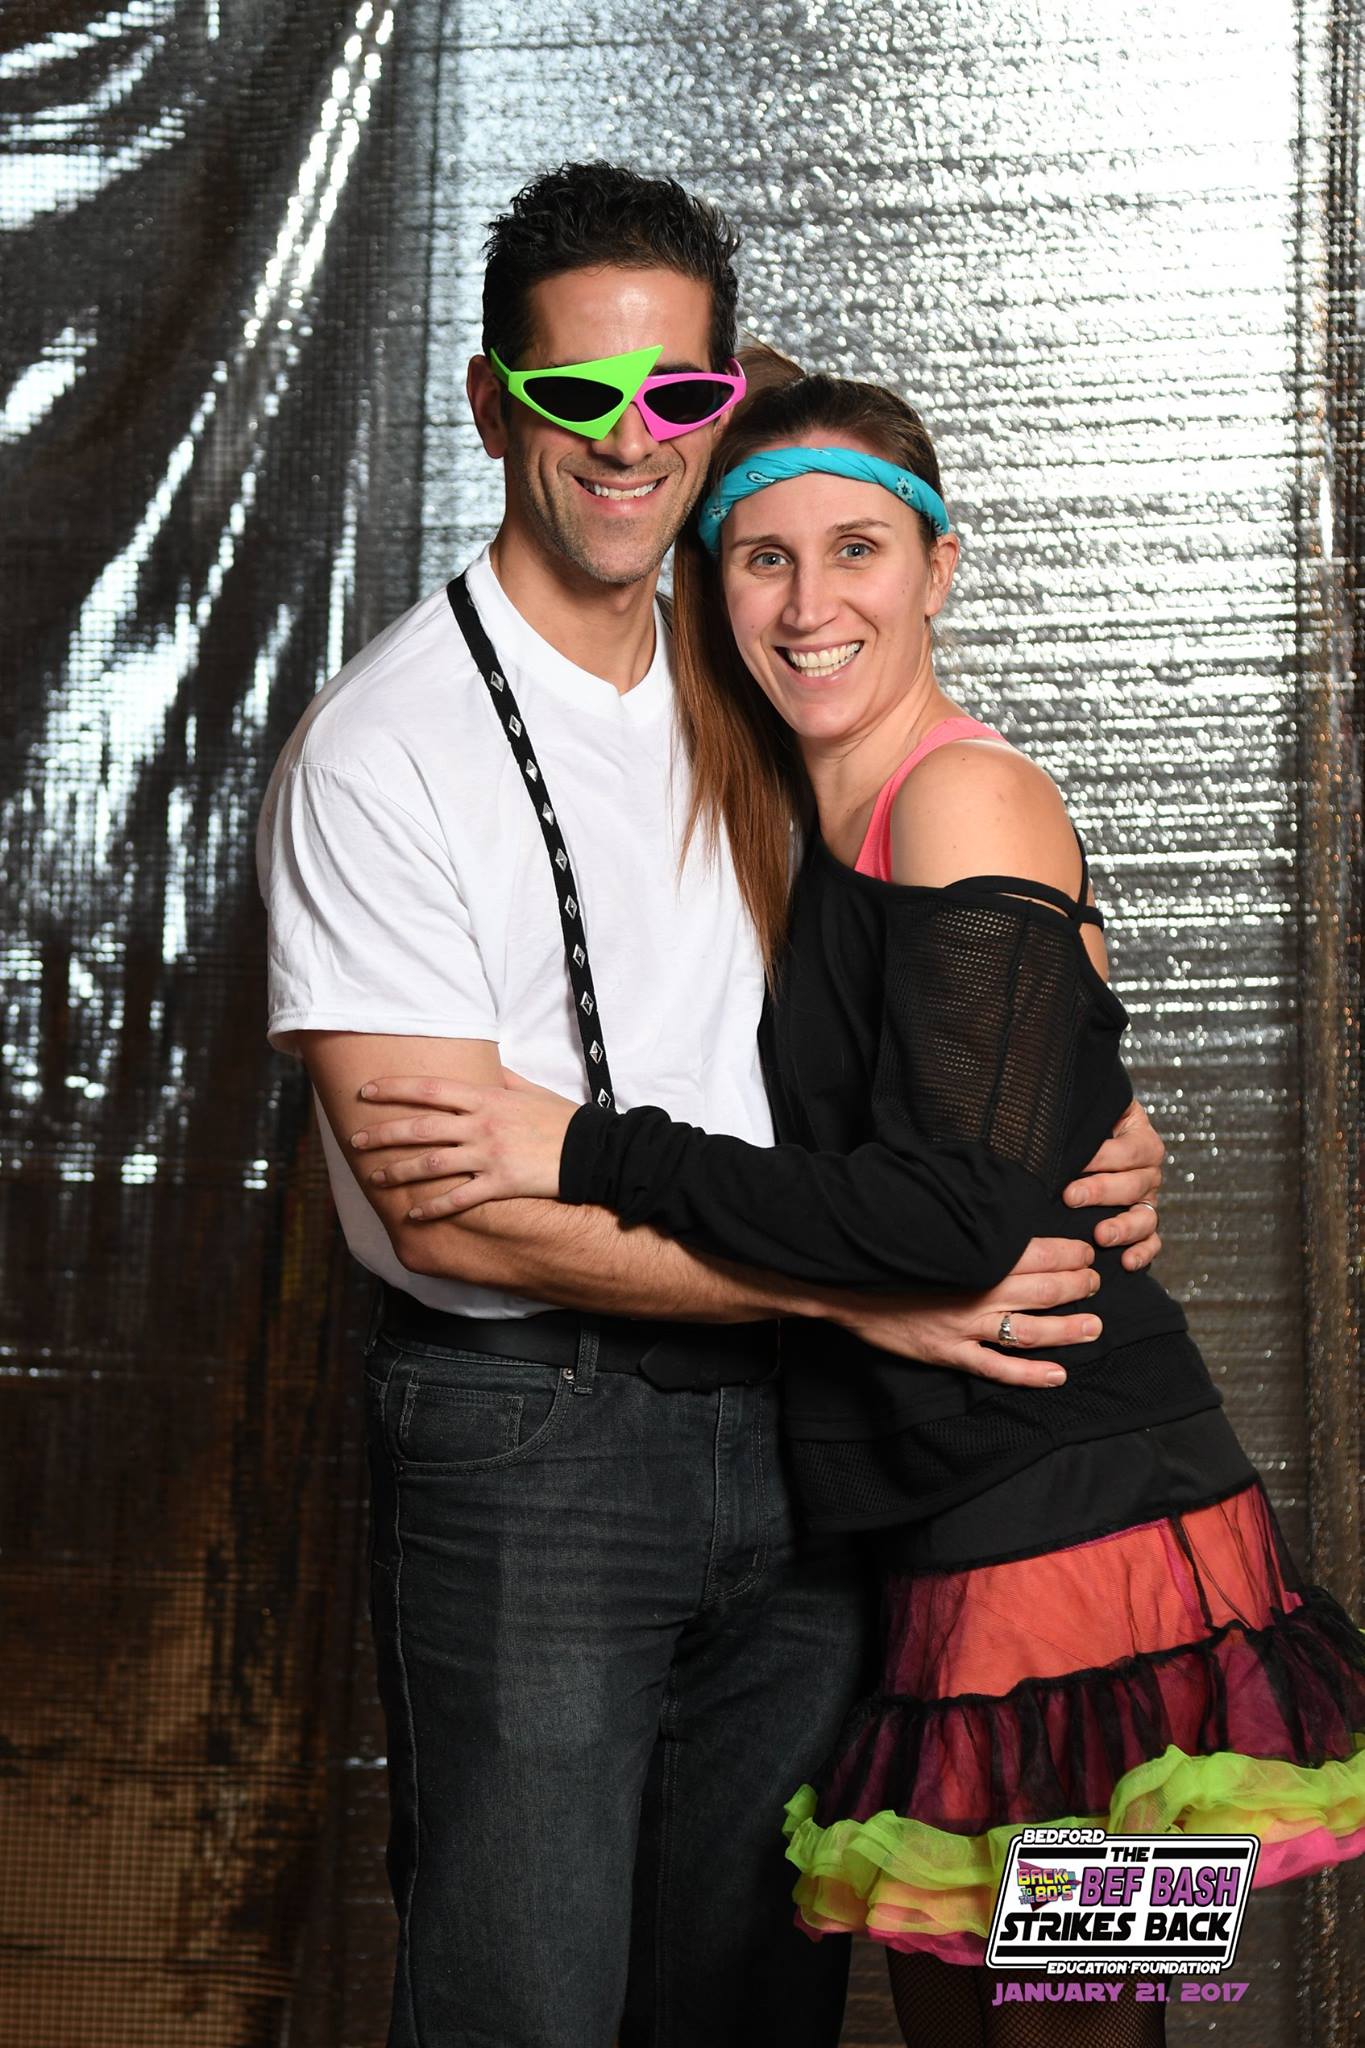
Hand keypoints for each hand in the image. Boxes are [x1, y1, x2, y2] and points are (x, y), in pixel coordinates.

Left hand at [350, 1069, 580, 1215]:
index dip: (394, 1089)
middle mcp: (481, 1125)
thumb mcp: (531, 1090)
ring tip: (375, 1179)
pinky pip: (459, 1198)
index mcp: (486, 1098)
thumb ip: (502, 1079)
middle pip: (421, 1128)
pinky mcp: (500, 1184)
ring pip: (432, 1164)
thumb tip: (485, 1065)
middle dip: (383, 1134)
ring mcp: (489, 1156)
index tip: (366, 1091)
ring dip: (399, 1172)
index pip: (429, 1089)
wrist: (592, 1150)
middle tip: (356, 1140)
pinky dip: (433, 1207)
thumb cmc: (561, 1120)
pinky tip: (413, 1214)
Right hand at [830, 1236, 1102, 1386]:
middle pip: (1044, 1290)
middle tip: (1095, 1283)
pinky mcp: (949, 1353)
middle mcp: (978, 1292)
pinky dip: (1031, 1374)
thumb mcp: (932, 1220)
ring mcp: (964, 1327)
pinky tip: (1059, 1374)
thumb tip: (1003, 1200)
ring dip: (1069, 1329)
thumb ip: (970, 1217)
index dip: (1072, 1254)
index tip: (1086, 1252)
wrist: (842, 1280)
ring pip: (1031, 1331)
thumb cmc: (890, 1246)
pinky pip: (997, 1368)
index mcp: (977, 1254)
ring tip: (1093, 1325)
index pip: (1041, 1254)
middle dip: (1079, 1286)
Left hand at [1064, 1097, 1163, 1270]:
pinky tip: (1126, 1262)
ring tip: (1100, 1235)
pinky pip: (1151, 1242)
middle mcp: (1147, 1171)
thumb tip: (1048, 1118)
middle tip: (1070, 1196)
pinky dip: (1143, 1253)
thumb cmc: (1080, 1124)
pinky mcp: (1142, 1226)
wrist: (1081, 1142)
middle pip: (1136, 1184)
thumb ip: (1077, 1114)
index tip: (1073, 1162)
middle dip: (1101, 1191)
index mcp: (1139, 1138)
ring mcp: (1146, 1200)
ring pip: (1146, 1216)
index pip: (1130, 1149)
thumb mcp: (1083, 1112)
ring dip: (1124, 1227)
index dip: (1103, 1157)